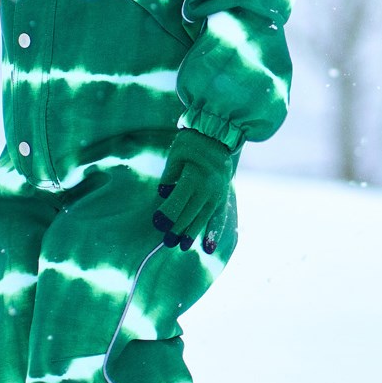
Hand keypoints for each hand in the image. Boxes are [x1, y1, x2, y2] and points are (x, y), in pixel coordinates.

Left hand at [152, 129, 232, 253]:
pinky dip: (214, 233)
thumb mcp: (176, 154)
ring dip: (192, 233)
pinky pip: (219, 217)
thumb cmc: (192, 142)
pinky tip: (209, 247)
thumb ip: (169, 175)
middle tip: (166, 242)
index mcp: (194, 176)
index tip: (157, 224)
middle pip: (190, 213)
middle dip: (177, 229)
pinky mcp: (223, 196)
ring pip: (204, 218)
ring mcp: (218, 193)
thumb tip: (164, 193)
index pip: (178, 201)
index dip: (167, 214)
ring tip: (183, 247)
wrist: (218, 135)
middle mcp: (208, 188)